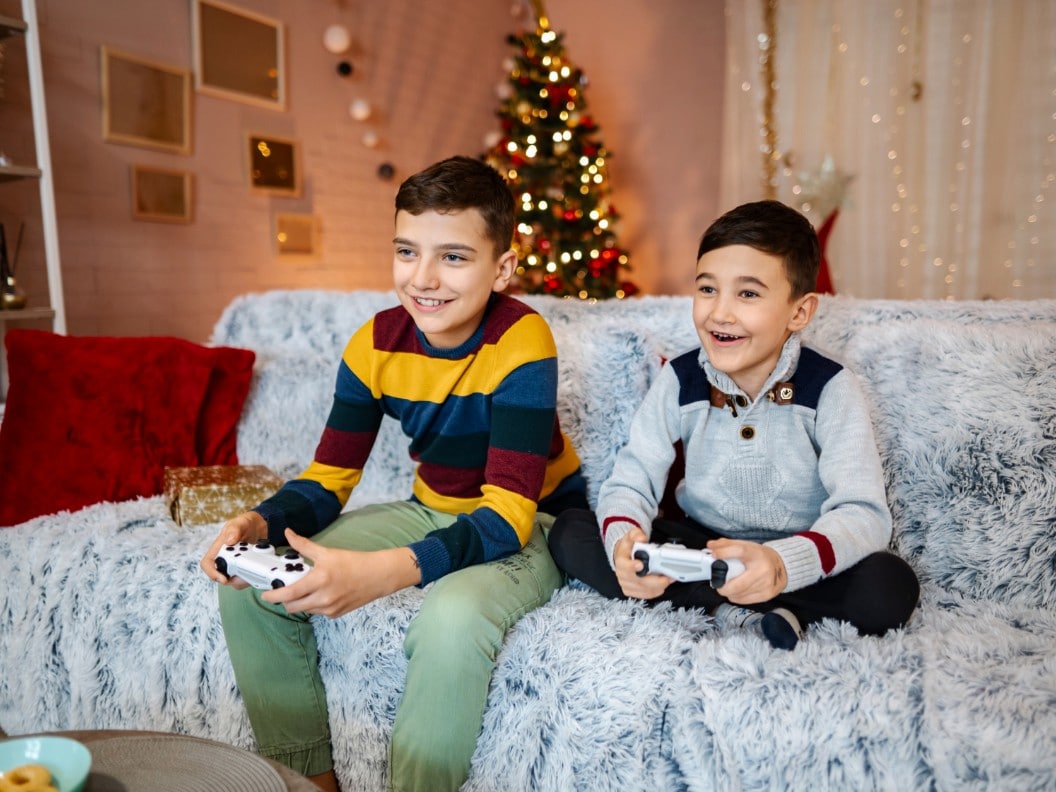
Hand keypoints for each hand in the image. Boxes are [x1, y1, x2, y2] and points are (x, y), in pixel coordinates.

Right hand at [200, 511, 267, 586]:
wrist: (259, 526)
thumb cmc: (245, 524)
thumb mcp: (240, 523)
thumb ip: (234, 529)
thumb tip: (229, 541)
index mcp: (218, 548)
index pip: (207, 564)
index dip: (212, 573)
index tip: (224, 578)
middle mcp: (224, 558)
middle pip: (221, 576)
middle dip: (233, 579)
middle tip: (246, 575)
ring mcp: (234, 564)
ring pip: (234, 580)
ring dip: (243, 579)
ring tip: (255, 570)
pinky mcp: (244, 568)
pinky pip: (244, 578)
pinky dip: (251, 577)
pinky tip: (259, 569)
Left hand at [262, 529, 422, 617]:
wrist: (378, 576)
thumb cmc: (353, 562)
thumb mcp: (327, 552)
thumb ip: (303, 545)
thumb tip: (288, 533)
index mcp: (319, 580)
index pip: (288, 594)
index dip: (273, 596)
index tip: (264, 594)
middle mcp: (323, 598)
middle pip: (292, 607)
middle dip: (284, 600)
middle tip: (284, 589)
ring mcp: (330, 609)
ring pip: (304, 610)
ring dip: (299, 602)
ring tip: (303, 589)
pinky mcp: (336, 615)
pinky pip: (317, 612)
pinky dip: (313, 604)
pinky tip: (320, 593)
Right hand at [613, 527, 671, 599]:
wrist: (624, 556)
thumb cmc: (628, 548)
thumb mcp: (631, 536)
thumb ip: (636, 535)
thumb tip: (641, 538)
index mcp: (621, 561)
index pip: (624, 566)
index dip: (632, 567)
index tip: (640, 565)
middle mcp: (622, 575)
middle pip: (637, 582)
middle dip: (653, 581)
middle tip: (665, 577)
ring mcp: (627, 585)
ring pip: (643, 590)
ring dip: (658, 586)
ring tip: (668, 579)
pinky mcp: (633, 591)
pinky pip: (646, 595)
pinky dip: (656, 591)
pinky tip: (663, 584)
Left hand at [707, 538, 786, 603]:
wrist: (782, 566)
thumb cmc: (759, 556)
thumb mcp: (745, 546)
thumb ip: (726, 545)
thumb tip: (711, 546)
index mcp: (756, 554)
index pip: (740, 551)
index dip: (724, 553)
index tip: (713, 555)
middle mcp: (763, 569)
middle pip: (737, 584)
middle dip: (722, 586)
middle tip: (716, 582)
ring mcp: (766, 584)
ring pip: (738, 594)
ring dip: (728, 592)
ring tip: (726, 585)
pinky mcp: (766, 595)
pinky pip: (743, 600)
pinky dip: (735, 597)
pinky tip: (736, 591)